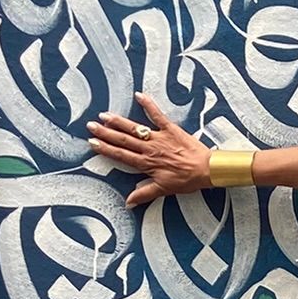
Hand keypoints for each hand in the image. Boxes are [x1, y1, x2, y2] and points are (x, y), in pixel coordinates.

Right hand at [85, 94, 211, 208]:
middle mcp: (149, 149)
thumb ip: (144, 194)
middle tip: (91, 125)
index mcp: (146, 163)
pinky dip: (149, 104)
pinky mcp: (171, 129)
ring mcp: (159, 138)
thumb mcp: (164, 190)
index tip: (93, 143)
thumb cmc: (187, 180)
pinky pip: (157, 115)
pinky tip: (139, 95)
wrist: (206, 170)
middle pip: (123, 140)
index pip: (121, 155)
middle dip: (105, 132)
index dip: (105, 149)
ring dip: (118, 121)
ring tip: (104, 115)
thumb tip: (128, 202)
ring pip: (134, 128)